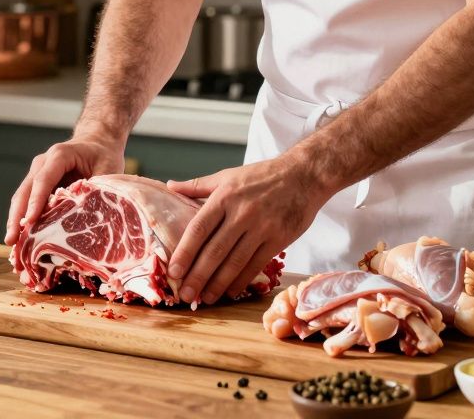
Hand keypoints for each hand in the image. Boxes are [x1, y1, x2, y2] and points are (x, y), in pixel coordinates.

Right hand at [4, 133, 126, 244]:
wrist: (97, 143)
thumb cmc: (104, 156)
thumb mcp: (108, 169)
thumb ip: (98, 189)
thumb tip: (92, 218)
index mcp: (59, 156)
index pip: (44, 180)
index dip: (36, 202)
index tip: (30, 222)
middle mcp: (42, 164)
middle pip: (24, 192)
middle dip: (16, 217)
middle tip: (11, 241)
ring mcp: (36, 175)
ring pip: (21, 200)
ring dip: (15, 223)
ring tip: (12, 248)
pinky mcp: (37, 188)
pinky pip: (26, 205)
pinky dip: (22, 222)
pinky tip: (20, 243)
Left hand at [166, 155, 327, 304]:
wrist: (304, 175)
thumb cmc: (262, 175)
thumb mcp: (228, 175)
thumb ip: (197, 185)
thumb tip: (170, 186)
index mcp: (224, 197)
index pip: (198, 229)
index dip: (185, 252)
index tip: (173, 271)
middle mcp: (241, 213)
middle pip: (214, 250)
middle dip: (197, 276)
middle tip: (185, 294)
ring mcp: (261, 228)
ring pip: (235, 262)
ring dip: (218, 284)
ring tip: (205, 298)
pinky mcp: (278, 239)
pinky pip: (256, 264)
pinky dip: (241, 280)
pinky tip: (230, 291)